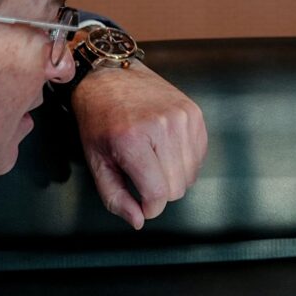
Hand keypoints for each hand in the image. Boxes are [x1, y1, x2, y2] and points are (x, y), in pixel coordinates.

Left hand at [71, 62, 207, 228]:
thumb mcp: (96, 160)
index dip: (149, 207)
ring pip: (190, 175)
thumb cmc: (99, 118)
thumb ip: (115, 196)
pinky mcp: (194, 113)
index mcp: (132, 140)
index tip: (140, 203)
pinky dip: (184, 161)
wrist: (111, 75)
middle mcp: (161, 127)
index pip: (158, 194)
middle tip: (140, 174)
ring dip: (172, 176)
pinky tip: (165, 148)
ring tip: (152, 158)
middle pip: (176, 188)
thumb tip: (139, 220)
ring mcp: (182, 118)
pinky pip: (199, 156)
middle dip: (158, 191)